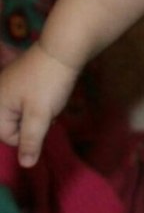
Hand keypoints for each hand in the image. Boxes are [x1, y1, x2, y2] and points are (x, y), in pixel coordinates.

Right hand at [0, 44, 78, 166]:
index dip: (30, 133)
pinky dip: (42, 99)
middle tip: (49, 106)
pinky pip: (29, 99)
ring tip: (52, 96)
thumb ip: (30, 141)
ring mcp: (10, 83)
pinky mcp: (22, 76)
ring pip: (25, 112)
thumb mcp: (39, 115)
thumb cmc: (49, 82)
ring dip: (41, 111)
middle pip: (15, 124)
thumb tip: (26, 165)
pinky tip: (52, 89)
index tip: (44, 118)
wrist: (65, 47)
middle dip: (35, 121)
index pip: (8, 136)